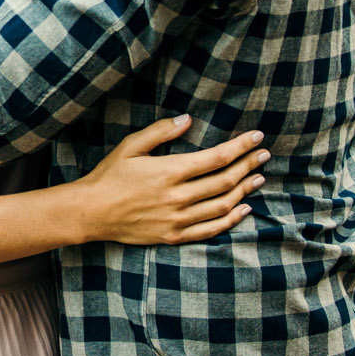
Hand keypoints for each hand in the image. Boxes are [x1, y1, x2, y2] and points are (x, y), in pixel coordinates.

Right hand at [70, 117, 268, 245]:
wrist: (90, 212)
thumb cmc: (109, 176)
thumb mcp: (131, 146)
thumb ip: (161, 131)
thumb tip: (188, 119)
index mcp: (170, 171)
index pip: (216, 158)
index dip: (240, 147)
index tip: (256, 138)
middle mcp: (178, 197)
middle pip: (225, 181)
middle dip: (248, 166)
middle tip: (264, 156)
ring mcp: (178, 219)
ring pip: (223, 206)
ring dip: (244, 191)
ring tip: (258, 178)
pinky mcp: (174, 236)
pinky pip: (211, 230)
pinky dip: (231, 220)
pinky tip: (243, 209)